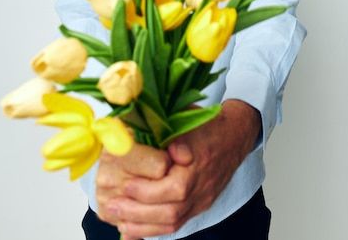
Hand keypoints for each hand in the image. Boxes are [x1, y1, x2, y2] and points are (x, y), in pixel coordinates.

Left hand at [98, 100, 260, 239]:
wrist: (235, 135)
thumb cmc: (208, 123)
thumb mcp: (188, 117)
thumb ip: (167, 129)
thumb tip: (138, 131)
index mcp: (199, 163)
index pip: (173, 188)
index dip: (147, 190)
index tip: (125, 184)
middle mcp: (202, 185)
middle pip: (171, 210)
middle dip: (138, 211)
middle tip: (112, 205)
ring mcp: (202, 198)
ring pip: (173, 222)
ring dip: (143, 224)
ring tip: (118, 219)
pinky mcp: (200, 205)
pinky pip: (177, 225)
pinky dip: (153, 230)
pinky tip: (132, 229)